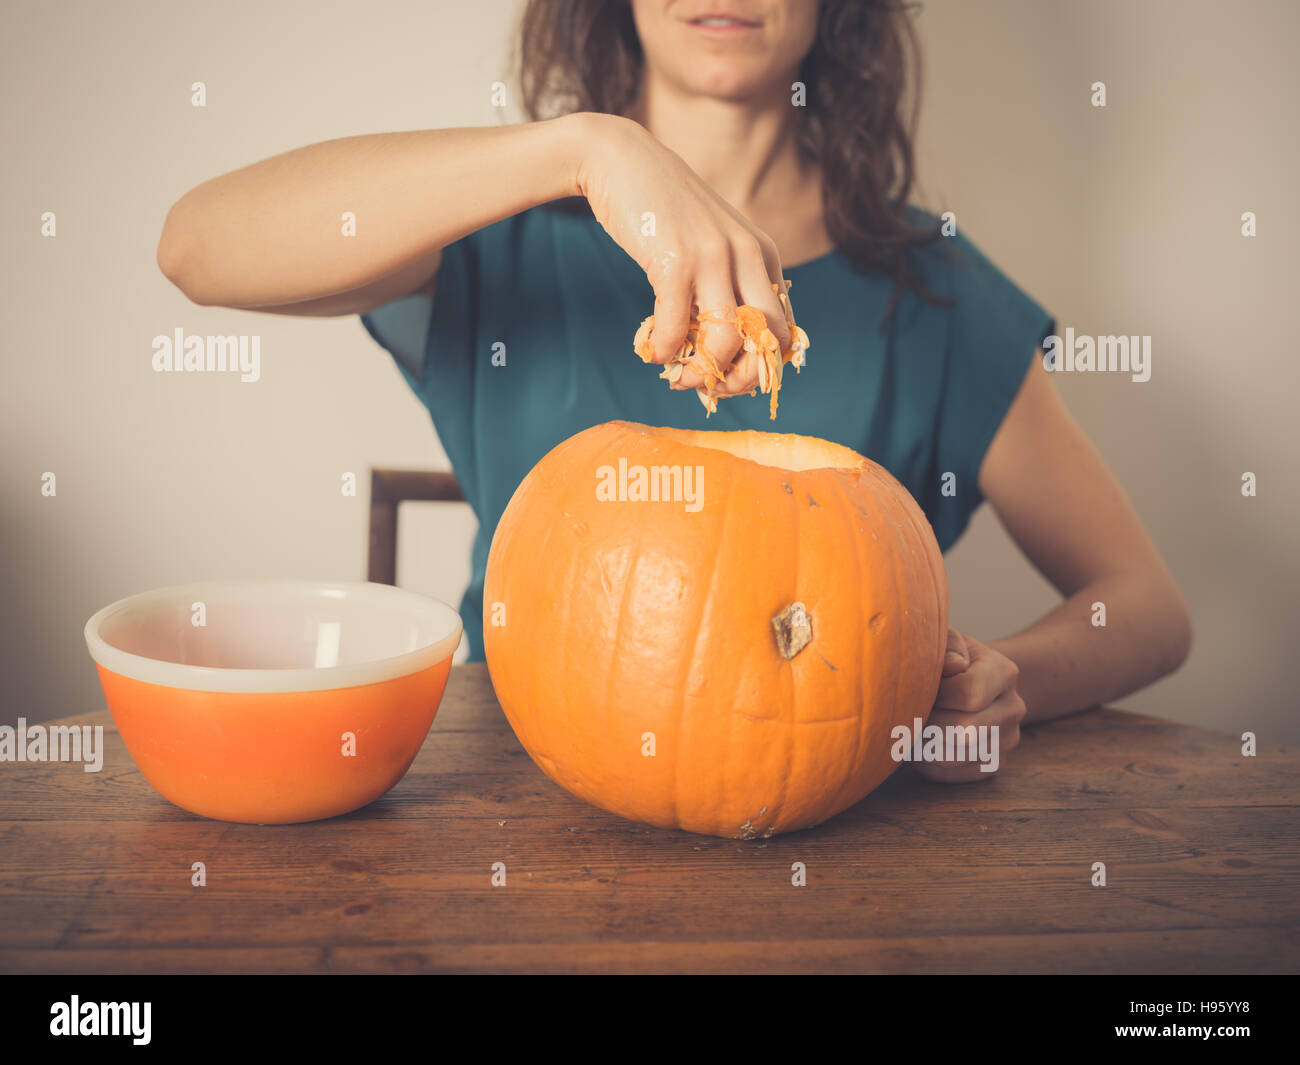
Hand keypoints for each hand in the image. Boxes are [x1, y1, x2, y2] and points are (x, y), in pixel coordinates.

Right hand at [574, 112, 795, 399]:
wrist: (620, 160)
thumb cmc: (664, 212)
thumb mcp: (713, 242)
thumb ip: (728, 283)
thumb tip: (728, 351)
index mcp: (764, 254)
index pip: (785, 329)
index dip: (760, 367)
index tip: (728, 376)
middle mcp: (748, 254)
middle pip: (767, 341)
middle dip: (739, 378)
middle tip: (707, 384)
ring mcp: (713, 257)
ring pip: (726, 342)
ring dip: (700, 372)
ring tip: (677, 374)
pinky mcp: (674, 262)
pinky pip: (677, 330)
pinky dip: (664, 352)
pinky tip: (652, 350)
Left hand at [912, 629, 1025, 782]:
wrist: (973, 681)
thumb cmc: (950, 658)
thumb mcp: (947, 640)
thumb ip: (948, 642)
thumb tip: (953, 665)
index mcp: (1004, 672)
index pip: (969, 694)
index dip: (936, 693)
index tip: (919, 684)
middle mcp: (1013, 709)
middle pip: (962, 731)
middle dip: (925, 722)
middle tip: (905, 711)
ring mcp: (1006, 740)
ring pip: (953, 757)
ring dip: (921, 744)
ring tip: (908, 724)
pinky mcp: (991, 765)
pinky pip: (950, 774)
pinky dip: (925, 761)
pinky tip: (919, 741)